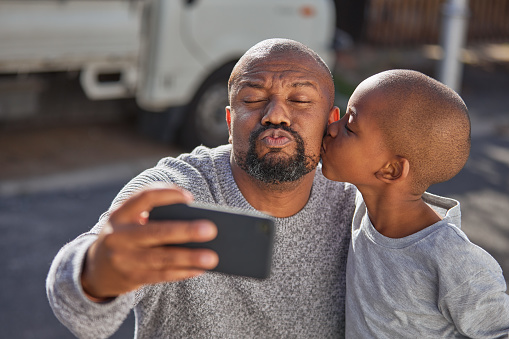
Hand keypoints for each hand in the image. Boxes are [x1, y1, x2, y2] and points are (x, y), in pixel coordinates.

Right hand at [80, 184, 218, 300]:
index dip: (167, 195)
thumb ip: (153, 218)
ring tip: (213, 257)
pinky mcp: (129, 278)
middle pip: (156, 231)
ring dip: (189, 257)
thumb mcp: (129, 222)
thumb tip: (195, 222)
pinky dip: (182, 272)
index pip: (144, 197)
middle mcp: (118, 235)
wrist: (95, 269)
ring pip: (161, 258)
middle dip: (185, 231)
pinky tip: (200, 269)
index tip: (190, 198)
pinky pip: (161, 275)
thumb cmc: (126, 237)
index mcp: (119, 214)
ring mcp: (122, 259)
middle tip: (212, 229)